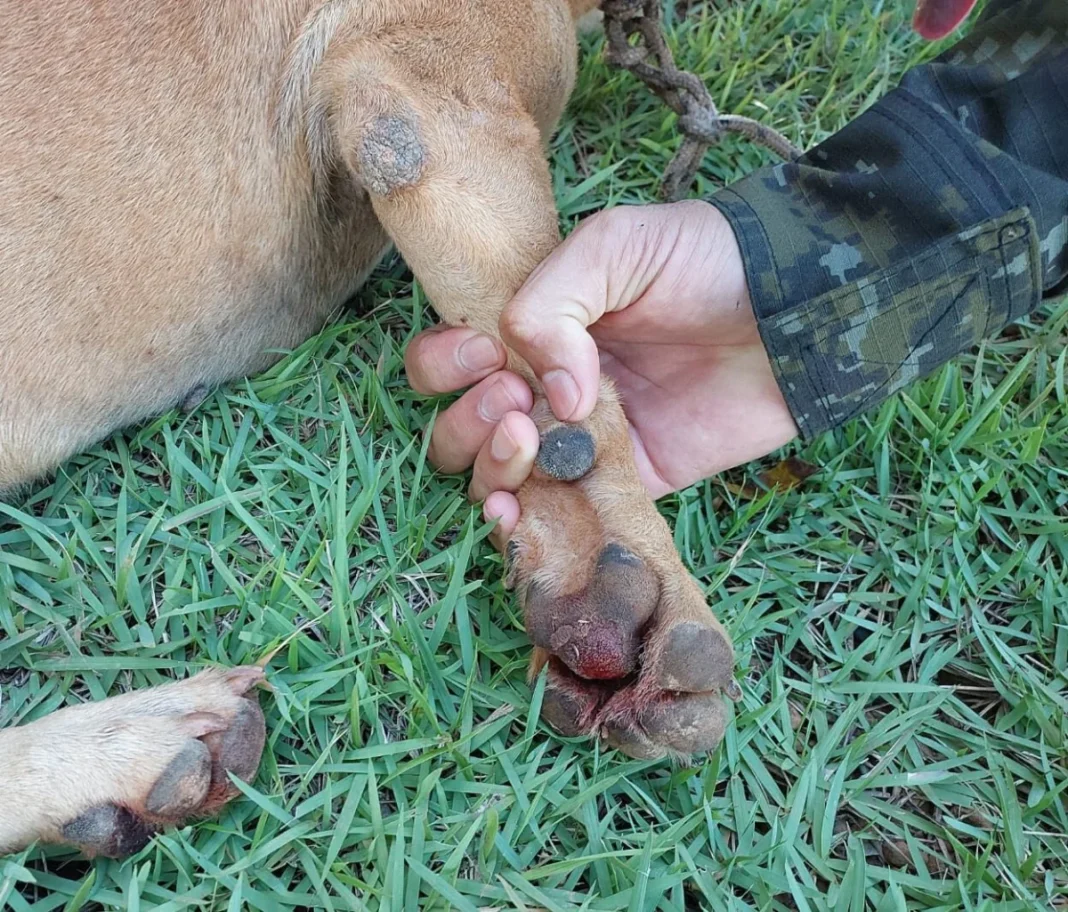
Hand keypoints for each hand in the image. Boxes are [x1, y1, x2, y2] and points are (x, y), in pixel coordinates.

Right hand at [403, 200, 798, 540]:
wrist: (797, 310)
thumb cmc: (706, 260)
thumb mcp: (617, 245)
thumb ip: (553, 301)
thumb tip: (551, 396)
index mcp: (534, 328)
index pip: (451, 358)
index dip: (446, 365)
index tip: (486, 355)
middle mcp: (546, 388)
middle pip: (462, 428)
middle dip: (466, 420)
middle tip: (515, 398)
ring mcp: (583, 441)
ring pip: (499, 478)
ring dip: (490, 468)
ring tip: (528, 437)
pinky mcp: (627, 483)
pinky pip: (564, 515)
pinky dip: (525, 525)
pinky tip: (515, 514)